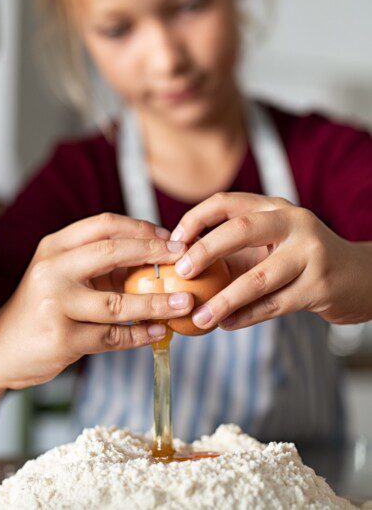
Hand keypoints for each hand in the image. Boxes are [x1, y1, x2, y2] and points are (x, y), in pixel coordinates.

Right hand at [0, 213, 192, 389]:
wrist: (0, 347)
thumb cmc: (41, 306)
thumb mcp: (60, 274)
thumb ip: (97, 264)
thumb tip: (155, 257)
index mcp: (53, 247)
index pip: (103, 224)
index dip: (141, 228)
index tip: (170, 238)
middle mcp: (51, 270)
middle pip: (112, 252)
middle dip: (154, 253)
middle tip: (184, 259)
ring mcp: (55, 305)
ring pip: (118, 303)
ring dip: (157, 303)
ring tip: (184, 303)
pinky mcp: (62, 339)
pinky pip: (112, 337)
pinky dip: (140, 335)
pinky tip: (158, 332)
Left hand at [170, 192, 371, 330]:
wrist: (359, 277)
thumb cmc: (299, 260)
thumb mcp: (268, 245)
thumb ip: (231, 251)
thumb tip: (180, 269)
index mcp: (273, 207)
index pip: (225, 202)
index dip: (194, 219)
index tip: (173, 242)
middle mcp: (293, 223)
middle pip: (240, 230)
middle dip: (205, 252)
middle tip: (180, 273)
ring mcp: (310, 253)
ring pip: (258, 278)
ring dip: (224, 300)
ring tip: (200, 316)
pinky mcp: (320, 285)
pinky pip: (274, 304)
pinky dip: (246, 316)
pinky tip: (226, 324)